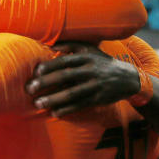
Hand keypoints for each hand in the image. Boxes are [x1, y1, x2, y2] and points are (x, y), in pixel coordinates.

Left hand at [25, 42, 140, 116]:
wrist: (128, 78)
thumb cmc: (101, 61)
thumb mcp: (89, 49)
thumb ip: (70, 45)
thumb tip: (49, 45)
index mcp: (86, 57)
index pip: (65, 61)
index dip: (49, 66)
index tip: (35, 71)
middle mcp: (90, 71)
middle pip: (66, 76)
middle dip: (46, 83)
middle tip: (29, 88)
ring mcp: (95, 85)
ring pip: (72, 93)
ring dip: (54, 99)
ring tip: (38, 103)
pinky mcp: (99, 99)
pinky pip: (80, 105)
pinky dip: (67, 109)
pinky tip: (54, 113)